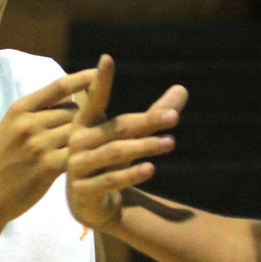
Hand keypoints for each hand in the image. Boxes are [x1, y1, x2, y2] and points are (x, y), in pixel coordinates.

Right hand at [0, 68, 97, 224]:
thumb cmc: (1, 162)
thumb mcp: (11, 128)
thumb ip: (37, 113)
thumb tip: (72, 99)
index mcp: (19, 109)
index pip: (58, 87)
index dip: (81, 78)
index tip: (98, 74)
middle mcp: (28, 123)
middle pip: (74, 111)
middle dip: (84, 119)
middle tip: (89, 131)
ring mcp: (38, 144)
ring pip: (79, 131)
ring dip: (87, 138)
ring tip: (91, 146)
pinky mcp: (48, 166)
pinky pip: (78, 153)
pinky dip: (87, 155)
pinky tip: (91, 161)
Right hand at [67, 55, 184, 228]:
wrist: (87, 202)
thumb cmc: (107, 160)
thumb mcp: (127, 136)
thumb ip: (153, 114)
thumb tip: (182, 89)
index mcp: (85, 123)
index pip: (95, 99)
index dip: (101, 81)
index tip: (106, 59)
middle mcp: (78, 141)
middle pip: (117, 128)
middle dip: (147, 121)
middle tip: (173, 115)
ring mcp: (78, 166)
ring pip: (115, 153)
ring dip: (144, 147)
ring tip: (170, 143)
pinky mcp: (84, 190)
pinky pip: (110, 180)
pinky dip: (130, 175)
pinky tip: (151, 169)